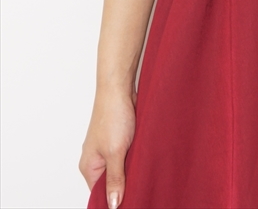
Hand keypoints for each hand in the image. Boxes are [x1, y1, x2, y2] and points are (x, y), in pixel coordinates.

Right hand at [79, 86, 135, 208]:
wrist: (119, 87)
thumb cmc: (112, 115)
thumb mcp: (115, 152)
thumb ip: (115, 179)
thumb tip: (113, 204)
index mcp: (89, 167)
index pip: (99, 194)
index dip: (114, 199)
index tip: (130, 201)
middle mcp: (95, 159)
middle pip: (110, 183)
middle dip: (124, 185)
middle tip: (140, 185)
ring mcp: (106, 149)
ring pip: (119, 169)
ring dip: (130, 170)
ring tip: (141, 170)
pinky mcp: (118, 139)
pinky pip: (125, 156)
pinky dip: (133, 158)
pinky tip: (142, 157)